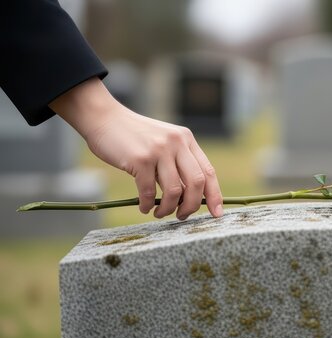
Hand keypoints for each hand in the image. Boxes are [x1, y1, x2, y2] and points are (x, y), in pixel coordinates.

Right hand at [49, 77, 222, 219]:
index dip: (215, 195)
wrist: (104, 118)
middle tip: (181, 216)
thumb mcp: (164, 142)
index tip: (217, 213)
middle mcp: (177, 143)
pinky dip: (147, 205)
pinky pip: (149, 192)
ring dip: (168, 208)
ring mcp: (159, 150)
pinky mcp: (140, 159)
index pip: (209, 172)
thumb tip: (191, 197)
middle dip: (192, 206)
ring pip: (174, 191)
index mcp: (186, 140)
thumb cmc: (134, 137)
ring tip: (159, 213)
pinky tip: (144, 207)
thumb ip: (179, 162)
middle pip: (197, 183)